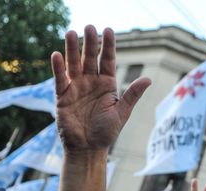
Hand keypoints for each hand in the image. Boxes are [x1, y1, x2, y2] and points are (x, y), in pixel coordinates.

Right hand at [51, 25, 150, 155]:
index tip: (108, 30)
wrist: (87, 149)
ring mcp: (76, 87)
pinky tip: (57, 55)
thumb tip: (148, 79)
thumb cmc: (106, 132)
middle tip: (89, 26)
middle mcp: (91, 82)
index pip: (107, 60)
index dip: (107, 46)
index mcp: (107, 84)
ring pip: (74, 64)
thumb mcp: (121, 113)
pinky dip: (58, 68)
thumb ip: (132, 94)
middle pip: (89, 58)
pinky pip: (60, 79)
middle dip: (89, 43)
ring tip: (71, 33)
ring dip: (72, 49)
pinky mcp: (62, 96)